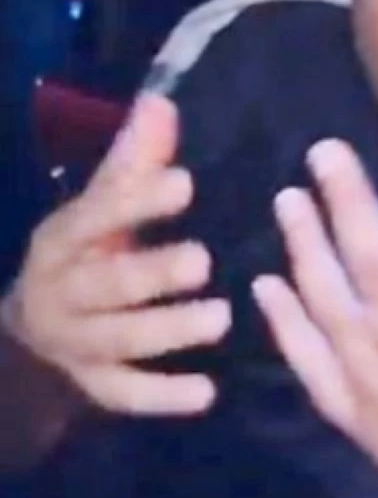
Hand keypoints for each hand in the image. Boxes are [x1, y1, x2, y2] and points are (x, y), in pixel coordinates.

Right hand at [0, 95, 230, 414]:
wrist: (36, 323)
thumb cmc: (89, 247)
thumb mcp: (103, 203)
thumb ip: (135, 160)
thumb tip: (161, 100)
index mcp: (64, 237)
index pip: (97, 215)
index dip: (137, 201)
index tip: (186, 183)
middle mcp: (62, 291)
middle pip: (106, 285)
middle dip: (153, 272)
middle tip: (204, 260)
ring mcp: (74, 343)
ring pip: (119, 340)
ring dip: (169, 330)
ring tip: (221, 318)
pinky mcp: (93, 385)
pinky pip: (125, 394)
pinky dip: (163, 397)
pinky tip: (208, 393)